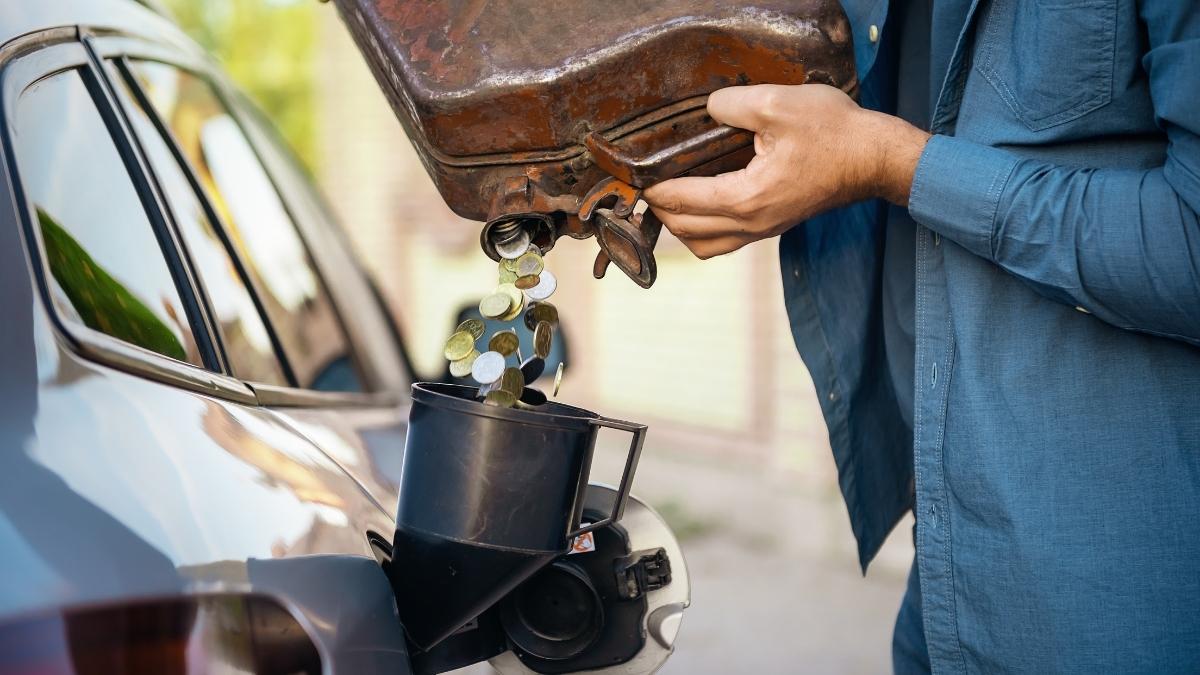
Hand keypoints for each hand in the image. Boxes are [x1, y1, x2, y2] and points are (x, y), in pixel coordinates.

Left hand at [642, 84, 930, 258]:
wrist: (875, 159)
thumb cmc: (834, 133)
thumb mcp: (778, 105)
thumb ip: (733, 105)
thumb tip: (708, 108)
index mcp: (746, 198)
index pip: (681, 201)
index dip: (652, 189)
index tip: (635, 174)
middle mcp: (751, 224)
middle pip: (686, 232)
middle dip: (660, 210)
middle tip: (646, 184)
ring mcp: (764, 230)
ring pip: (704, 246)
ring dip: (681, 226)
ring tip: (671, 197)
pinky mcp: (774, 226)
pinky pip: (725, 241)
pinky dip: (704, 229)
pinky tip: (703, 201)